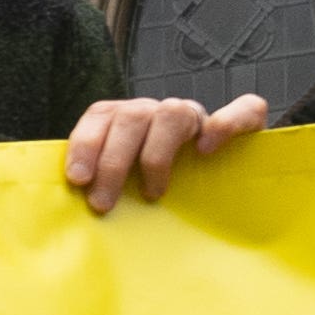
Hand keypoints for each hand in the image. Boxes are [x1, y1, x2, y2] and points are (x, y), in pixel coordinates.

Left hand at [63, 94, 268, 212]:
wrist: (225, 177)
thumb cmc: (161, 189)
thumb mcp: (126, 184)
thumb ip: (101, 183)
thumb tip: (72, 203)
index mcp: (128, 119)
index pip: (100, 115)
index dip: (85, 144)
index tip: (78, 179)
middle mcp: (158, 112)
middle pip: (130, 118)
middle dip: (112, 163)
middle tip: (103, 204)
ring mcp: (197, 115)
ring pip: (172, 114)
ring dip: (156, 156)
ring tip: (152, 194)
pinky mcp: (242, 122)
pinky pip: (243, 110)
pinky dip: (226, 124)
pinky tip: (206, 149)